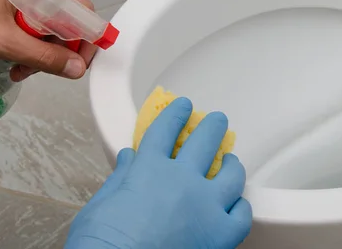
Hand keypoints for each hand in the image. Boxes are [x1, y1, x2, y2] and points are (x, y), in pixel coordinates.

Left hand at [0, 0, 96, 80]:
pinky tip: (15, 57)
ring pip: (52, 26)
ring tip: (21, 66)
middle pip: (68, 20)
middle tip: (44, 68)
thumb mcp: (4, 41)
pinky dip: (29, 45)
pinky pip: (36, 25)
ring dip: (42, 52)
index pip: (82, 11)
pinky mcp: (15, 1)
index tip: (82, 62)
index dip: (87, 40)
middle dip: (58, 50)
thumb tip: (75, 67)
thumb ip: (44, 57)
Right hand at [65, 98, 252, 248]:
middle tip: (217, 121)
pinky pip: (242, 213)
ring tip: (230, 163)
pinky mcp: (220, 233)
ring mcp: (206, 206)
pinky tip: (235, 204)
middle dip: (213, 126)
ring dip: (232, 164)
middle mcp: (182, 181)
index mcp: (150, 170)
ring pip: (232, 173)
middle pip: (206, 140)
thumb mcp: (100, 207)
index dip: (175, 114)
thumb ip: (120, 179)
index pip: (166, 130)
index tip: (183, 106)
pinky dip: (240, 206)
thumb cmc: (101, 245)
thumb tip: (128, 159)